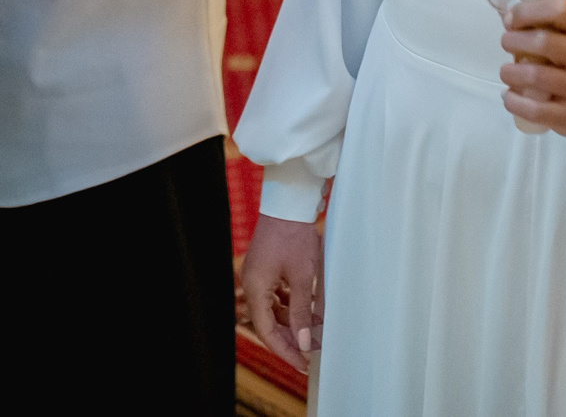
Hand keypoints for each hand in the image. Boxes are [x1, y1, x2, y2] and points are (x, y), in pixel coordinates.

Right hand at [239, 215, 322, 370]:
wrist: (289, 203)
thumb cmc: (295, 236)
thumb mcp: (303, 277)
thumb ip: (303, 312)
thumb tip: (305, 342)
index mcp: (255, 288)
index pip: (266, 331)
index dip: (285, 350)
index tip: (303, 363)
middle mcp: (251, 283)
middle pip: (268, 322)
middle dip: (290, 337)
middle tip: (312, 351)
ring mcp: (257, 275)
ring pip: (272, 309)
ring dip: (291, 321)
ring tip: (314, 332)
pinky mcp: (265, 268)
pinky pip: (274, 295)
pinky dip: (289, 305)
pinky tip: (305, 311)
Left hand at [498, 0, 565, 138]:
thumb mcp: (564, 35)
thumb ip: (541, 20)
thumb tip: (509, 16)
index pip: (561, 10)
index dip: (528, 11)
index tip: (510, 21)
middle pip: (546, 42)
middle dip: (515, 41)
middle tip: (505, 43)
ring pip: (539, 77)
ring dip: (512, 73)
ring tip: (505, 72)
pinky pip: (538, 110)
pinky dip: (515, 102)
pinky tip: (508, 96)